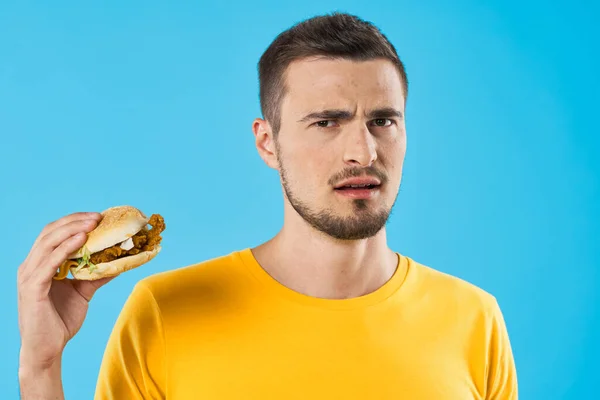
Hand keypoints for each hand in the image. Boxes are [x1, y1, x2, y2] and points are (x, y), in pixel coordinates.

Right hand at [17, 211, 113, 370]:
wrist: (46, 349)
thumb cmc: (59, 321)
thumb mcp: (82, 291)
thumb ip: (96, 275)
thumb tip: (119, 262)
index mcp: (39, 264)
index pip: (54, 233)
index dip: (74, 221)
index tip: (97, 217)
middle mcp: (30, 266)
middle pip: (50, 232)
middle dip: (75, 221)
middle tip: (98, 217)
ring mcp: (29, 276)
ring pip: (48, 243)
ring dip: (72, 230)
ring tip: (92, 224)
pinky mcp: (32, 288)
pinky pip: (50, 262)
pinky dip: (66, 248)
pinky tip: (81, 241)